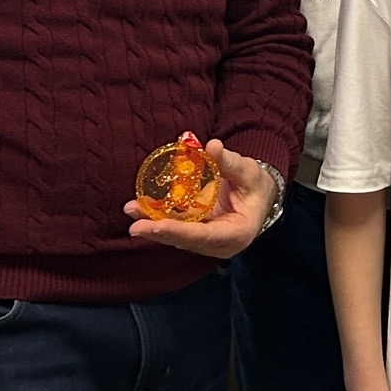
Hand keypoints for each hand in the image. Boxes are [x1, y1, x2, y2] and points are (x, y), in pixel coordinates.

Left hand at [125, 137, 279, 259]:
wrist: (258, 195)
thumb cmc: (255, 186)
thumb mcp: (248, 172)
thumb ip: (229, 162)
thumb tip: (212, 146)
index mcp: (237, 233)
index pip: (205, 236)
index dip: (180, 231)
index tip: (158, 225)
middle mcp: (219, 243)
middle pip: (185, 241)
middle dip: (159, 232)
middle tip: (135, 225)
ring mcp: (206, 240)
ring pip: (176, 235)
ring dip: (152, 224)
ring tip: (131, 209)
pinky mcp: (195, 231)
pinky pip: (175, 226)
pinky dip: (157, 217)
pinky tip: (139, 207)